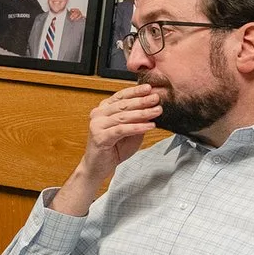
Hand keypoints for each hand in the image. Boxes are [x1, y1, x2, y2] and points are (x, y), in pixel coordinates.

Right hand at [53, 84, 159, 215]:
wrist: (99, 166)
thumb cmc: (114, 148)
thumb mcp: (130, 130)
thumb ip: (137, 120)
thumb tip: (153, 108)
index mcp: (104, 109)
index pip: (120, 96)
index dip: (135, 92)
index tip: (149, 88)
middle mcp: (98, 114)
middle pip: (123, 105)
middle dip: (141, 101)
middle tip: (156, 98)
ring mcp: (97, 125)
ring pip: (123, 116)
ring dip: (142, 113)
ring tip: (156, 111)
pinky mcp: (100, 137)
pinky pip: (121, 130)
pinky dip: (136, 127)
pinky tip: (148, 126)